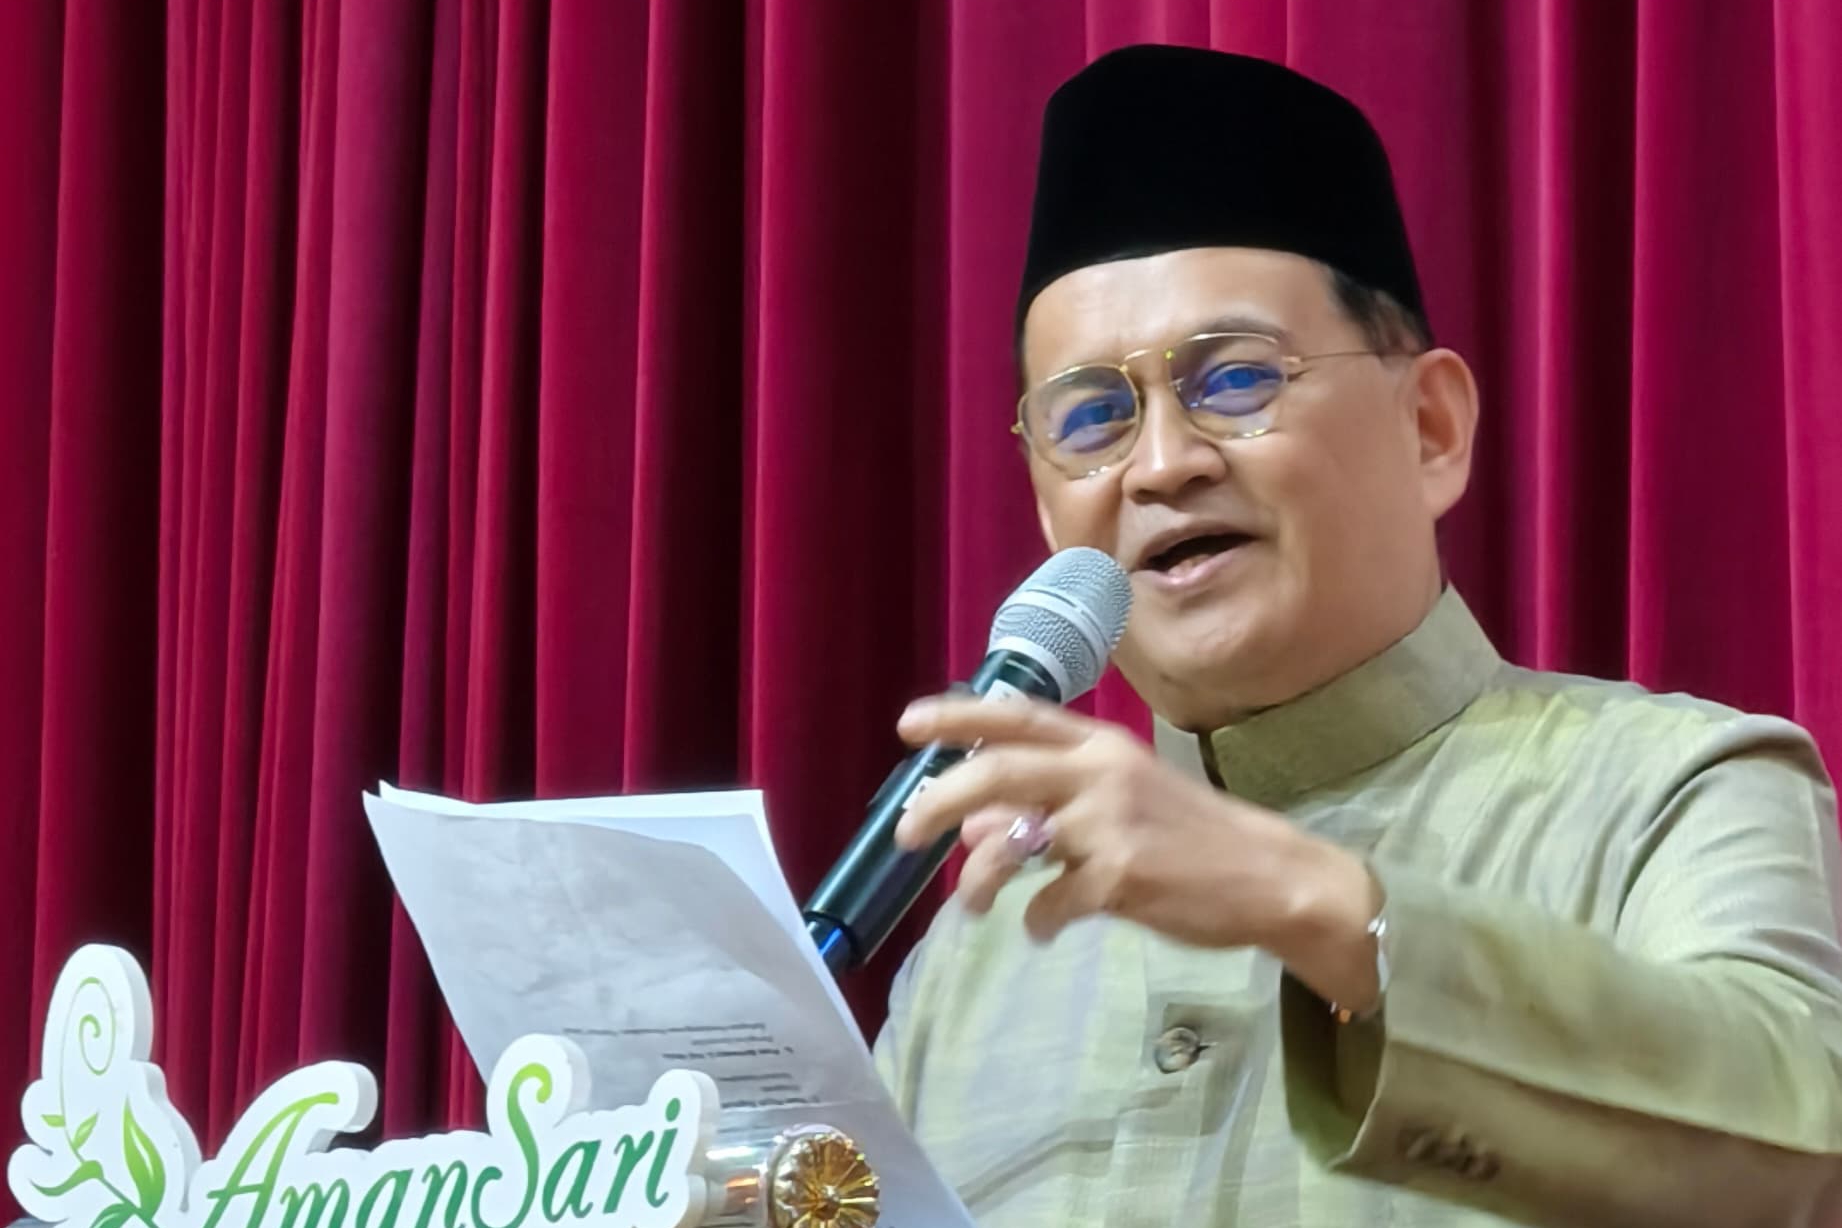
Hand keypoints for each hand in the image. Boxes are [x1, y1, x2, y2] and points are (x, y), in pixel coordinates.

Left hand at [892, 694, 1382, 1009]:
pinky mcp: (1122, 877)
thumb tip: (972, 828)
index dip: (957, 717)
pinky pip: (1050, 903)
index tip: (906, 725)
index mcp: (1102, 746)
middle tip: (904, 834)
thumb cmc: (1193, 841)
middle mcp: (1102, 773)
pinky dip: (1037, 921)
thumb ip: (1049, 808)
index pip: (1017, 718)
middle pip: (1000, 773)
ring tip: (970, 905)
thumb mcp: (1121, 806)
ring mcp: (1111, 824)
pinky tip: (1043, 930)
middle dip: (939, 801)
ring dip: (978, 879)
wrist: (1274, 878)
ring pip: (1012, 844)